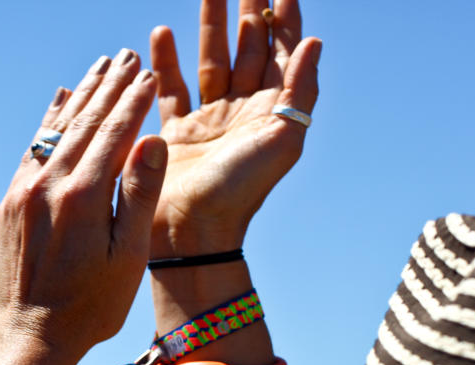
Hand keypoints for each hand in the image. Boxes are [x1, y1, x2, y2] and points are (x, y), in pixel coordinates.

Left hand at [0, 49, 167, 364]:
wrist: (29, 336)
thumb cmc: (90, 306)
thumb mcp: (128, 256)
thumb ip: (139, 195)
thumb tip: (152, 139)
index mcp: (85, 196)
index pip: (115, 132)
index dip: (134, 100)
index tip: (148, 74)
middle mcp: (49, 184)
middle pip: (84, 121)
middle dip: (108, 86)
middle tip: (127, 56)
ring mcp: (23, 192)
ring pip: (55, 129)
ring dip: (79, 95)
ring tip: (99, 67)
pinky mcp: (8, 204)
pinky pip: (32, 149)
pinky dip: (48, 122)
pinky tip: (59, 101)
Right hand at [149, 0, 320, 254]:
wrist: (192, 231)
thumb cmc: (240, 191)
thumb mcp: (281, 139)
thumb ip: (299, 89)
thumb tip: (313, 40)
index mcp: (271, 112)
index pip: (282, 52)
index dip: (285, 18)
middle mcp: (241, 112)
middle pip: (247, 49)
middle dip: (248, 10)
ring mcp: (207, 120)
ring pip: (210, 61)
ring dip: (209, 24)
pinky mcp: (175, 132)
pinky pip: (171, 89)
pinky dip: (166, 61)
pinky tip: (161, 32)